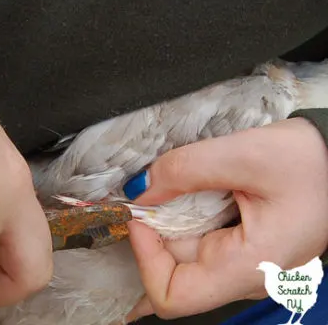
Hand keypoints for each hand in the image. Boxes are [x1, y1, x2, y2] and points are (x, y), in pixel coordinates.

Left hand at [124, 117, 327, 320]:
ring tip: (170, 184)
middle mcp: (245, 274)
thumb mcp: (245, 153)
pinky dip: (185, 217)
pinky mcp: (245, 246)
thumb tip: (139, 190)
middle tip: (148, 189)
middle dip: (153, 231)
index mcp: (247, 266)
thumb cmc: (312, 161)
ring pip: (186, 253)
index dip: (145, 260)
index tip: (139, 217)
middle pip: (175, 270)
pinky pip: (202, 240)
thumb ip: (185, 169)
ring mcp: (245, 262)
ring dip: (168, 221)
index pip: (174, 295)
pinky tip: (186, 190)